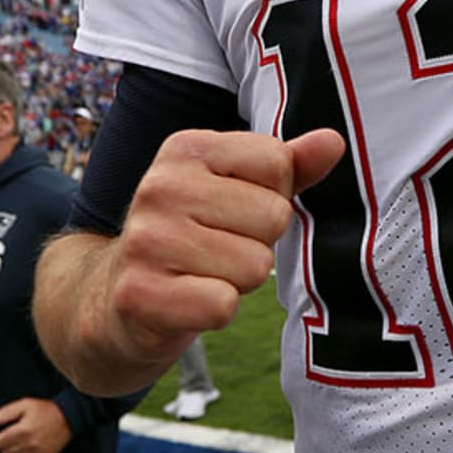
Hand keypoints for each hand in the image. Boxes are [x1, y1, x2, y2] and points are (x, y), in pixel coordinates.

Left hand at [0, 398, 70, 452]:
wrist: (67, 419)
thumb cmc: (45, 411)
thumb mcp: (25, 404)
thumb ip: (6, 412)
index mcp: (23, 430)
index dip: (0, 437)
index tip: (8, 432)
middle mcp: (29, 445)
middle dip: (7, 446)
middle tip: (16, 438)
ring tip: (21, 447)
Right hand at [106, 127, 344, 363]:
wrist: (117, 297)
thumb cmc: (196, 234)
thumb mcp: (239, 188)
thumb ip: (289, 164)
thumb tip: (334, 141)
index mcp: (187, 147)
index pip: (278, 163)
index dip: (272, 196)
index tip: (236, 209)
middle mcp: (160, 185)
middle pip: (273, 216)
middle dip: (258, 242)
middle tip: (218, 247)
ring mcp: (146, 239)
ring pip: (254, 265)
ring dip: (239, 280)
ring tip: (202, 272)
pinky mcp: (139, 294)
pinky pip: (223, 304)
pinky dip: (216, 311)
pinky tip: (188, 299)